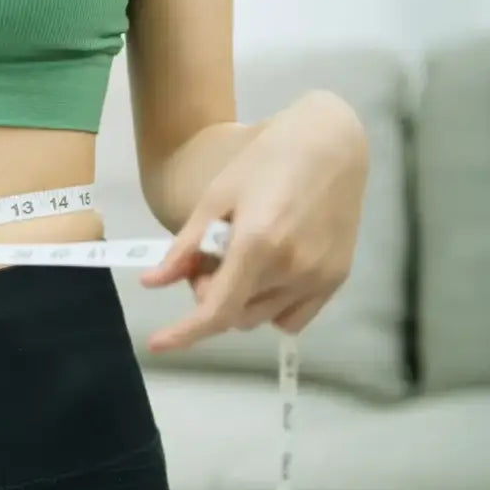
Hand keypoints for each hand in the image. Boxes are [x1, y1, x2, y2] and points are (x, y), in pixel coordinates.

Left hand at [140, 91, 368, 350]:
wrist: (329, 145)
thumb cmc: (264, 162)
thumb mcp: (215, 199)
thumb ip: (185, 247)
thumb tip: (151, 283)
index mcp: (259, 244)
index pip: (217, 309)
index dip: (184, 332)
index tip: (156, 344)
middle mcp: (293, 268)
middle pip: (235, 315)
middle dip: (212, 295)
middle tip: (209, 258)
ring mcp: (320, 277)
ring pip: (261, 318)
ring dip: (241, 300)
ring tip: (242, 256)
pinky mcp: (338, 278)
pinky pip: (293, 317)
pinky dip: (271, 305)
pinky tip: (268, 271)